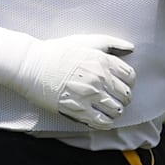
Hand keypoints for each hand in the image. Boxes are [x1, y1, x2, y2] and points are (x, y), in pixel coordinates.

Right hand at [0, 17, 135, 129]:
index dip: (127, 82)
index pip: (130, 76)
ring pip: (117, 110)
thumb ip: (111, 43)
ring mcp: (90, 95)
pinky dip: (106, 122)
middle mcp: (99, 78)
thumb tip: (132, 48)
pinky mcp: (79, 110)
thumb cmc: (58, 51)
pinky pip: (103, 122)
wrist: (32, 65)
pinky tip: (100, 118)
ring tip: (106, 108)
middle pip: (125, 95)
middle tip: (113, 97)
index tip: (119, 84)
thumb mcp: (86, 41)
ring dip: (114, 111)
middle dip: (122, 98)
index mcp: (102, 60)